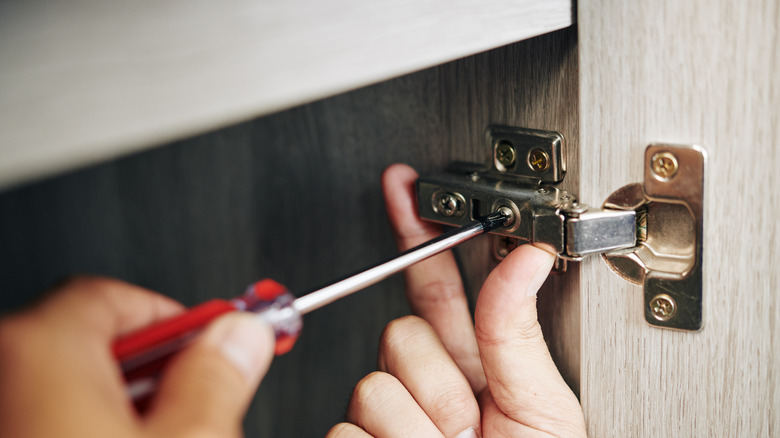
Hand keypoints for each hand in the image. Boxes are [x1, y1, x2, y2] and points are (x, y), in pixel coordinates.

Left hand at [0, 276, 274, 437]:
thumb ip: (218, 376)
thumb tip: (241, 337)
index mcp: (43, 347)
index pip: (114, 293)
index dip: (179, 316)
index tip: (215, 339)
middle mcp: (3, 369)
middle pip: (92, 337)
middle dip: (155, 365)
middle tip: (193, 398)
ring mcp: (2, 407)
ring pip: (67, 381)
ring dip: (123, 400)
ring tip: (160, 433)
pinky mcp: (8, 431)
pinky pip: (44, 411)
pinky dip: (84, 421)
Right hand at [328, 164, 585, 436]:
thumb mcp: (543, 413)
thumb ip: (517, 334)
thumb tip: (524, 257)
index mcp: (478, 366)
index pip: (436, 284)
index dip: (418, 232)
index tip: (405, 187)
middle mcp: (429, 386)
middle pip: (400, 333)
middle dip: (436, 380)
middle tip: (467, 422)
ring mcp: (389, 421)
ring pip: (373, 387)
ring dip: (418, 430)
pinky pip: (347, 431)